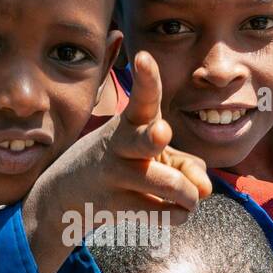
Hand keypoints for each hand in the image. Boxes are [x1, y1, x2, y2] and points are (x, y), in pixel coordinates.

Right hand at [22, 52, 211, 272]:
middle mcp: (122, 144)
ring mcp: (117, 175)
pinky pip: (159, 212)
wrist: (67, 193)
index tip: (143, 57)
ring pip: (168, 184)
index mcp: (132, 121)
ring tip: (191, 200)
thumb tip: (205, 189)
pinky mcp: (115, 204)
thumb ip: (184, 164)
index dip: (146, 78)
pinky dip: (177, 216)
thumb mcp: (149, 153)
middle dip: (153, 136)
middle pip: (146, 139)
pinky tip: (176, 213)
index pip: (142, 98)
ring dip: (189, 196)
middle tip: (161, 132)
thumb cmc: (120, 162)